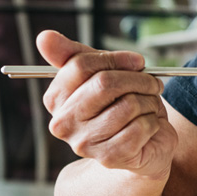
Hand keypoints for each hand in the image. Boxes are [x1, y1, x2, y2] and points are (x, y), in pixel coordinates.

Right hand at [37, 30, 176, 180]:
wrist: (141, 144)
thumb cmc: (119, 104)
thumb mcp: (99, 74)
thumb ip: (72, 55)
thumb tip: (43, 37)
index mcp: (55, 99)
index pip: (80, 65)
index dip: (115, 59)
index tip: (136, 61)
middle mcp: (63, 123)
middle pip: (104, 83)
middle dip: (137, 79)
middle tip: (151, 82)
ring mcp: (84, 144)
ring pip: (128, 105)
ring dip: (149, 100)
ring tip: (148, 106)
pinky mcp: (109, 158)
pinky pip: (141, 126)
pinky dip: (153, 121)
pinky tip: (149, 125)